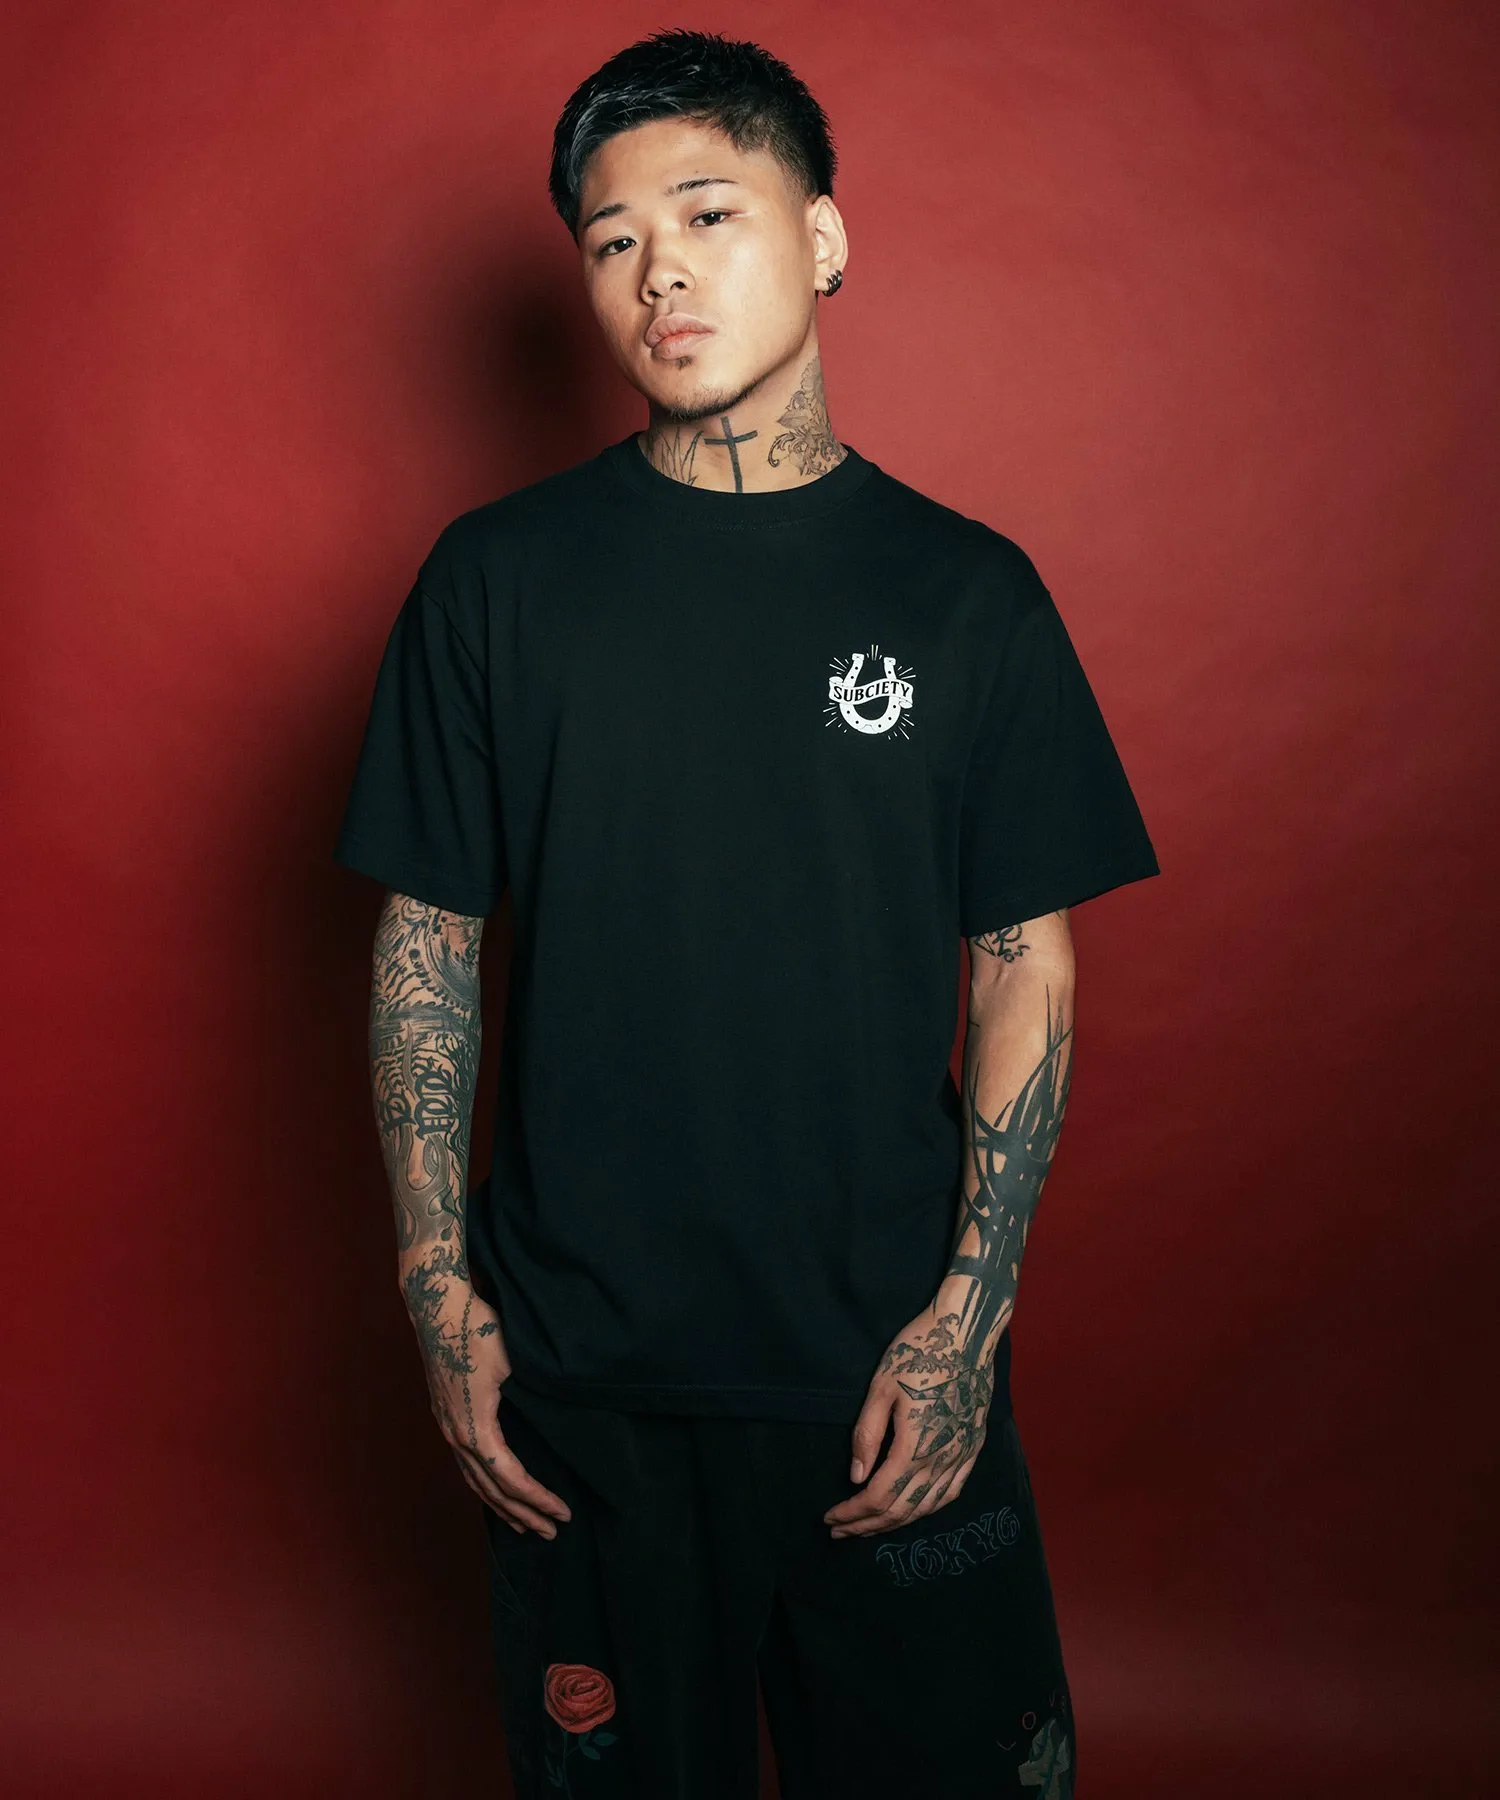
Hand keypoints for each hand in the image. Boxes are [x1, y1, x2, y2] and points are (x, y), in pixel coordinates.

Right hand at [404, 1264, 571, 1538]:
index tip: (562, 1512)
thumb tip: (566, 1415)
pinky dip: (484, 1486)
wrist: (437, 1308)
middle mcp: (457, 1435)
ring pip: (474, 1482)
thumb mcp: (514, 1360)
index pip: (510, 1479)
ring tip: (525, 1526)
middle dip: (522, 1514)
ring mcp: (447, 1428)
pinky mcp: (446, 1418)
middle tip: (551, 1532)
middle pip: (491, 1490)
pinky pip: (466, 1466)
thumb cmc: (478, 1328)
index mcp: (475, 1427)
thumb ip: (535, 1393)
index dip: (537, 1499)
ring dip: (501, 1507)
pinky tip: (496, 1492)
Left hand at [822, 1306, 992, 1539]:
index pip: (879, 1496)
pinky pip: (952, 1492)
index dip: (853, 1513)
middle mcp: (941, 1459)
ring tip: (870, 1526)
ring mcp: (962, 1456)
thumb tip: (855, 1477)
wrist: (966, 1333)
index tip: (830, 1518)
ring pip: (927, 1507)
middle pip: (901, 1509)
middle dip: (868, 1525)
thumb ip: (867, 1435)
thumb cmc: (918, 1353)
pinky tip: (915, 1510)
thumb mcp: (881, 1388)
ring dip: (896, 1522)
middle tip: (841, 1531)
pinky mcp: (974, 1447)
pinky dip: (928, 1509)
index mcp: (915, 1446)